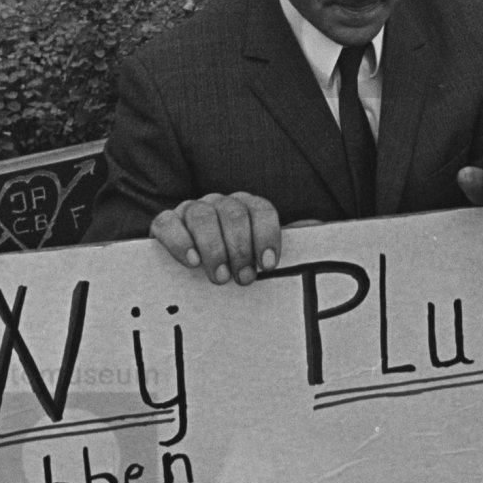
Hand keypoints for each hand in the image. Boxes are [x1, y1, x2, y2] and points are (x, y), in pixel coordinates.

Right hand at [150, 192, 281, 283]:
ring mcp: (191, 211)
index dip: (267, 235)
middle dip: (241, 248)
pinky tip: (191, 261)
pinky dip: (180, 240)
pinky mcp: (164, 224)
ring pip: (202, 216)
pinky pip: (167, 222)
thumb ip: (293, 239)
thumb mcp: (261, 255)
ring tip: (220, 277)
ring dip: (213, 248)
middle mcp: (219, 203)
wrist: (191, 276)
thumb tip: (318, 227)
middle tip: (243, 279)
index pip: (261, 209)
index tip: (268, 265)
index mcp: (246, 207)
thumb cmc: (235, 265)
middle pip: (233, 213)